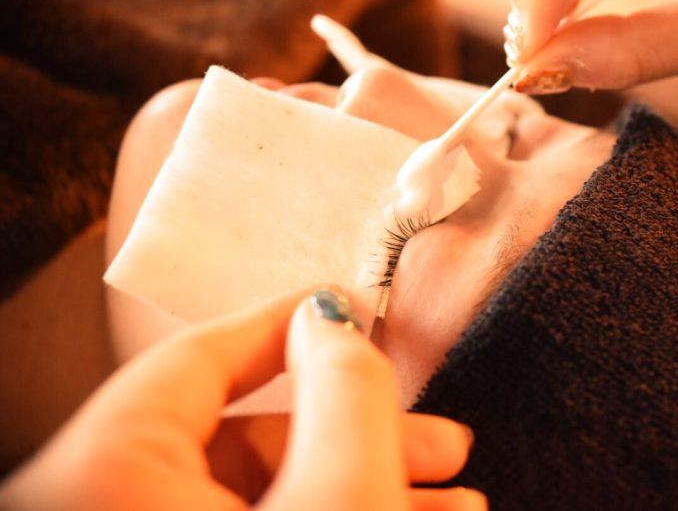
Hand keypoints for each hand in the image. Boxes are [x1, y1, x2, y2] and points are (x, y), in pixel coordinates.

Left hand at [0, 287, 483, 510]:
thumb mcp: (340, 495)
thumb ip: (349, 390)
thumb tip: (338, 319)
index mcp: (102, 475)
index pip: (200, 356)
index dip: (293, 323)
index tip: (358, 308)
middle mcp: (100, 505)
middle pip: (244, 435)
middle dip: (360, 429)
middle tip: (442, 438)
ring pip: (261, 493)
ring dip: (361, 481)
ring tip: (454, 500)